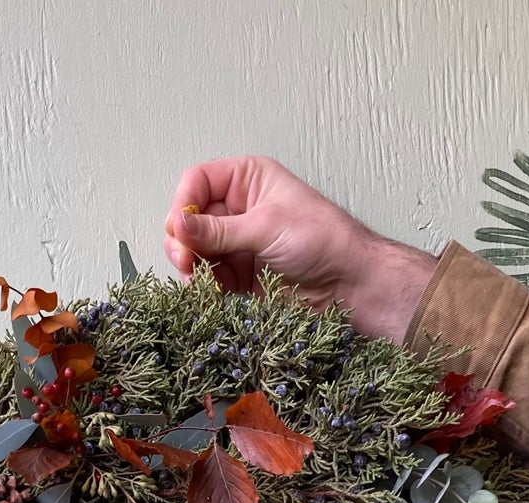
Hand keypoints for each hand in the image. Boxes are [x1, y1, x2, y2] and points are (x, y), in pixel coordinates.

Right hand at [163, 156, 437, 344]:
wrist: (349, 285)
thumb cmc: (321, 241)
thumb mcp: (266, 226)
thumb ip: (219, 230)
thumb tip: (179, 225)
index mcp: (248, 181)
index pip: (198, 182)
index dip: (184, 204)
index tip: (181, 230)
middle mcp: (239, 210)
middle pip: (190, 220)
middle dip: (182, 240)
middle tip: (186, 262)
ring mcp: (238, 244)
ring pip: (195, 252)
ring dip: (190, 267)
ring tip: (196, 281)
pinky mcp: (240, 277)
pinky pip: (209, 279)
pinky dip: (203, 287)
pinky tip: (207, 294)